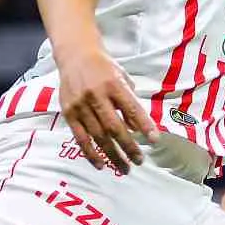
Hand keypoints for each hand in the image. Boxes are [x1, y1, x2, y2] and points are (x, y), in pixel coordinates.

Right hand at [58, 44, 155, 173]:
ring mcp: (80, 106)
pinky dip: (91, 153)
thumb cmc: (104, 69)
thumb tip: (137, 129)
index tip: (155, 140)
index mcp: (113, 84)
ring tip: (124, 168)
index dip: (144, 125)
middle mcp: (96, 96)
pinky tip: (101, 165)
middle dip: (128, 146)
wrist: (75, 56)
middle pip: (114, 127)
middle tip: (139, 161)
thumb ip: (129, 102)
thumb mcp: (122, 79)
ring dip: (112, 155)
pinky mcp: (69, 114)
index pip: (132, 108)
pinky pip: (80, 138)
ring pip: (98, 136)